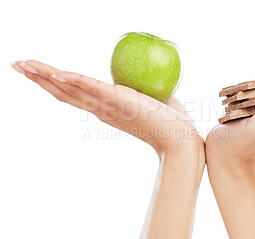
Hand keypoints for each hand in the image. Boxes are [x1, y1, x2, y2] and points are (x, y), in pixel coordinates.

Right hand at [11, 60, 202, 155]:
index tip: (40, 73)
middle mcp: (103, 110)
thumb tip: (150, 79)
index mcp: (108, 109)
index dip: (56, 83)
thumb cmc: (172, 123)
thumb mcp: (154, 100)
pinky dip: (74, 81)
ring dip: (46, 76)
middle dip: (39, 78)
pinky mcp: (120, 102)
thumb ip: (145, 91)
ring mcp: (109, 107)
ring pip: (71, 90)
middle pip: (64, 92)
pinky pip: (93, 89)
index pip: (75, 94)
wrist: (182, 140)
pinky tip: (56, 73)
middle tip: (17, 64)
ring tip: (23, 64)